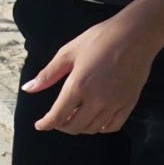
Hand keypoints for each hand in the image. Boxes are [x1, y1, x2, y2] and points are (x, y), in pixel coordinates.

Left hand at [22, 14, 161, 133]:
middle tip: (56, 119)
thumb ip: (48, 74)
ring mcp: (115, 104)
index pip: (58, 115)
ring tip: (73, 117)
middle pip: (75, 126)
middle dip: (61, 126)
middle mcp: (97, 100)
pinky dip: (100, 128)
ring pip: (93, 128)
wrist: (135, 36)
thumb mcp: (68, 53)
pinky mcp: (129, 103)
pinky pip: (113, 126)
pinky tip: (95, 120)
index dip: (46, 124)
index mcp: (78, 86)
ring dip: (79, 127)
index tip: (40, 125)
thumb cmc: (99, 40)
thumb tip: (28, 89)